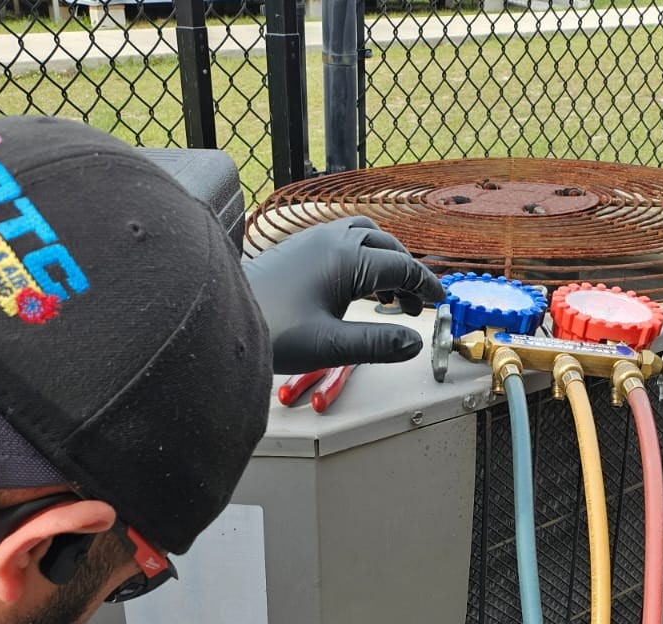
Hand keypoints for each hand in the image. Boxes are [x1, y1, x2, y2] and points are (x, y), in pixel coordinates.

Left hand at [243, 217, 444, 373]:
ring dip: (384, 259)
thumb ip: (378, 344)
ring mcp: (314, 238)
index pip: (402, 267)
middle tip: (415, 305)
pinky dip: (362, 256)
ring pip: (365, 236)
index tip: (439, 302)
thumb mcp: (332, 346)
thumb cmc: (273, 331)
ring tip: (387, 295)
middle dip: (407, 273)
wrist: (223, 315)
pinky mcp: (299, 246)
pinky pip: (343, 239)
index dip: (425, 286)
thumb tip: (416, 343)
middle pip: (387, 246)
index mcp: (347, 259)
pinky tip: (354, 286)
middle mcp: (333, 239)